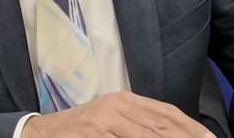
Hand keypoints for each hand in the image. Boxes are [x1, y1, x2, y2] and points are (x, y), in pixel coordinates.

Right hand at [21, 91, 215, 137]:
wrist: (44, 134)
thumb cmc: (81, 131)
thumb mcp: (111, 122)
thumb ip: (137, 127)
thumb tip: (168, 132)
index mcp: (124, 100)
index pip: (165, 111)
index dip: (190, 126)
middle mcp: (117, 105)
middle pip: (161, 124)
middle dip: (186, 137)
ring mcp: (106, 119)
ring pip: (148, 134)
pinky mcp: (95, 132)